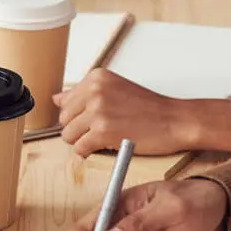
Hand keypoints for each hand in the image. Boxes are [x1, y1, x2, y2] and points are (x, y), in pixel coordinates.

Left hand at [55, 70, 230, 156]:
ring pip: (68, 135)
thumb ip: (84, 94)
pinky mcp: (102, 131)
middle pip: (64, 119)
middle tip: (101, 132)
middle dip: (79, 130)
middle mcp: (94, 91)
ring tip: (104, 140)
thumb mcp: (115, 90)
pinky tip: (106, 147)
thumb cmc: (149, 108)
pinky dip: (89, 153)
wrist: (175, 120)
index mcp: (96, 77)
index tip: (96, 120)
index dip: (79, 116)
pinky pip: (80, 148)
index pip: (66, 102)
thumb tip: (56, 98)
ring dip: (83, 142)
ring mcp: (98, 110)